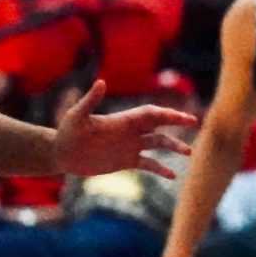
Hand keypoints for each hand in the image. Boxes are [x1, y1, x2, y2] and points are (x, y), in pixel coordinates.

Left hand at [50, 81, 193, 179]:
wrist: (61, 154)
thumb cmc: (67, 132)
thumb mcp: (77, 116)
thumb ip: (91, 100)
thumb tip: (101, 81)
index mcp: (123, 120)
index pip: (151, 114)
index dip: (168, 114)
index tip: (183, 117)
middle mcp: (131, 131)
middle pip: (160, 125)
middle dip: (177, 123)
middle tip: (194, 123)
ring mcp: (130, 146)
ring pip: (158, 143)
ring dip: (174, 146)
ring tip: (188, 152)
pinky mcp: (126, 161)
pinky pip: (148, 164)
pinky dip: (161, 169)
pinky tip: (173, 175)